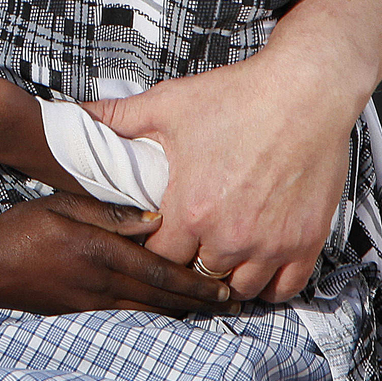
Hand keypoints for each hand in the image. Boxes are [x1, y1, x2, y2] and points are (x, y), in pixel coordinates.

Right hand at [0, 180, 230, 316]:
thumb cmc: (19, 228)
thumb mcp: (59, 205)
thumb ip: (106, 212)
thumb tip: (153, 219)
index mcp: (97, 253)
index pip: (158, 272)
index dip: (194, 283)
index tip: (224, 286)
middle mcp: (99, 284)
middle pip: (160, 298)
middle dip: (199, 303)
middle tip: (232, 304)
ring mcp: (89, 304)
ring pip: (148, 311)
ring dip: (181, 312)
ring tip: (210, 311)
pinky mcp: (79, 313)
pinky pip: (127, 315)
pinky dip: (154, 314)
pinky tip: (168, 312)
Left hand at [85, 44, 359, 302]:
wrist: (304, 91)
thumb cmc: (237, 96)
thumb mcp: (168, 105)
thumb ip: (118, 119)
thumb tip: (75, 115)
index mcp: (191, 210)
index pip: (158, 259)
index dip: (154, 250)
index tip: (157, 238)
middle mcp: (230, 236)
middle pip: (197, 278)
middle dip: (188, 265)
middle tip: (188, 249)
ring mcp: (271, 244)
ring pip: (239, 289)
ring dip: (226, 278)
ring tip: (219, 258)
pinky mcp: (306, 242)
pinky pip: (285, 288)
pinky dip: (270, 285)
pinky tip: (257, 268)